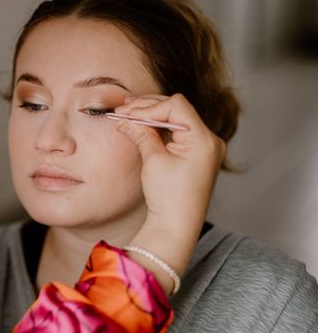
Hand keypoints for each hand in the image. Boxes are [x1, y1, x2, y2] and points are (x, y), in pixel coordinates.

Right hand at [115, 94, 225, 287]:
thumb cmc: (169, 197)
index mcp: (203, 139)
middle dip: (147, 108)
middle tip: (122, 109)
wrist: (177, 226)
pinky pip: (178, 132)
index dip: (148, 107)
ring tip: (127, 114)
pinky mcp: (197, 154)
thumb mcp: (154, 161)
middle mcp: (209, 140)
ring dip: (151, 115)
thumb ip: (142, 134)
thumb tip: (125, 119)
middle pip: (176, 109)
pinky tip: (142, 124)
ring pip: (176, 118)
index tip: (127, 114)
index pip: (175, 106)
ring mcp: (204, 147)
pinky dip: (159, 127)